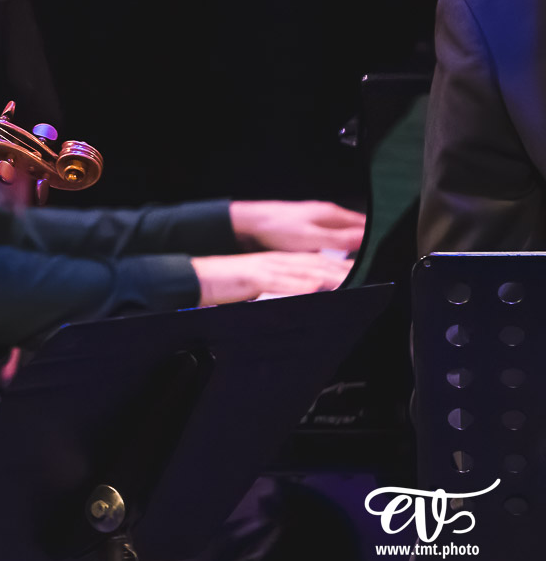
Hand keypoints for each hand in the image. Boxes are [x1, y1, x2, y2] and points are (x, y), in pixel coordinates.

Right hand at [191, 251, 351, 304]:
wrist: (194, 277)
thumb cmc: (222, 284)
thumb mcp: (255, 287)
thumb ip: (278, 290)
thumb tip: (300, 298)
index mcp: (276, 263)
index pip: (313, 264)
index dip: (338, 268)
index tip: (359, 274)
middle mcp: (275, 262)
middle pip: (315, 265)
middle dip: (341, 271)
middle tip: (367, 277)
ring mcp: (264, 268)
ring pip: (302, 270)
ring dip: (328, 276)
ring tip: (351, 282)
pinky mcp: (252, 277)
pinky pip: (279, 281)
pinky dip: (298, 285)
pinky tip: (314, 289)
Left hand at [229, 200, 364, 252]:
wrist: (249, 224)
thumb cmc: (278, 229)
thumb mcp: (313, 238)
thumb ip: (340, 240)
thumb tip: (367, 239)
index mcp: (332, 214)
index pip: (364, 225)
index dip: (376, 238)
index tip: (385, 252)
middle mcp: (325, 214)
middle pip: (354, 229)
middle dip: (364, 243)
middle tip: (374, 260)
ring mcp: (314, 219)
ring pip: (340, 233)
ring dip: (348, 245)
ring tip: (358, 260)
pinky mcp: (304, 227)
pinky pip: (326, 237)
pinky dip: (333, 246)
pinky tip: (331, 256)